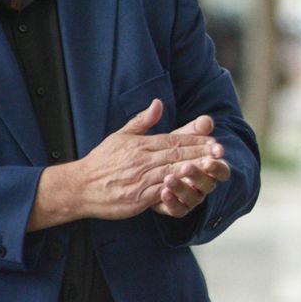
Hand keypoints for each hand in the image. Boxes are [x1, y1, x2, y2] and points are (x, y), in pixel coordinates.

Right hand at [28, 100, 224, 229]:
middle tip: (220, 152)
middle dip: (201, 153)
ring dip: (194, 170)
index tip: (213, 140)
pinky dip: (177, 190)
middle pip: (177, 155)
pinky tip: (192, 189)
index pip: (173, 140)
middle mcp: (143, 160)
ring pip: (172, 172)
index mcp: (141, 145)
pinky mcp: (138, 198)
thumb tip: (158, 103)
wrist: (80, 186)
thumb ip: (142, 121)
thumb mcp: (120, 136)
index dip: (195, 140)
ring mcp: (141, 179)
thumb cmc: (102, 161)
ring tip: (213, 168)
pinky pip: (161, 193)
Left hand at [152, 115, 231, 218]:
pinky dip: (171, 202)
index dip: (218, 163)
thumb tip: (206, 120)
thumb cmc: (168, 151)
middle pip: (209, 184)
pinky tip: (163, 192)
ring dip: (182, 188)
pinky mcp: (177, 208)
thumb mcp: (178, 138)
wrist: (145, 170)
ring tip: (169, 178)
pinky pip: (178, 209)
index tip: (214, 153)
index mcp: (208, 169)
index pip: (221, 169)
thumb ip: (192, 129)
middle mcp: (203, 185)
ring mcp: (191, 198)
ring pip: (193, 197)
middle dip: (199, 175)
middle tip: (187, 166)